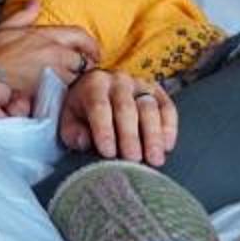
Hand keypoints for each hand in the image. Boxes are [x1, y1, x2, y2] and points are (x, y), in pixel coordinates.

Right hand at [0, 0, 96, 96]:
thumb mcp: (4, 27)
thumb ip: (24, 15)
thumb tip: (35, 1)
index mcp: (47, 35)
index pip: (81, 36)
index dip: (91, 46)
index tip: (93, 53)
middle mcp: (54, 53)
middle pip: (84, 61)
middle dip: (85, 67)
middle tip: (82, 74)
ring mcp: (52, 74)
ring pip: (76, 80)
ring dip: (76, 83)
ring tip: (71, 87)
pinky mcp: (46, 93)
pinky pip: (65, 95)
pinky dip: (65, 96)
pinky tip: (60, 98)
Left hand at [59, 69, 177, 167]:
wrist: (99, 91)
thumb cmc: (83, 112)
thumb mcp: (70, 121)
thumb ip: (73, 132)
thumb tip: (85, 141)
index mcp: (94, 84)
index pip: (99, 107)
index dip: (104, 130)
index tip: (108, 152)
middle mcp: (119, 81)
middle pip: (126, 108)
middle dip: (130, 136)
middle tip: (134, 159)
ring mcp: (141, 85)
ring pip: (149, 108)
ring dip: (153, 135)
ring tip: (154, 158)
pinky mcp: (158, 92)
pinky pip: (168, 108)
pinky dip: (169, 127)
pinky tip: (167, 146)